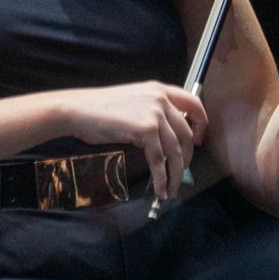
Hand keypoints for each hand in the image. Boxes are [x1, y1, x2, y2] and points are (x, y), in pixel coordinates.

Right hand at [58, 81, 207, 200]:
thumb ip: (150, 110)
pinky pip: (159, 160)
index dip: (201, 123)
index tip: (199, 140)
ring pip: (175, 150)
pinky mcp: (145, 130)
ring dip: (176, 174)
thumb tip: (163, 135)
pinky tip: (160, 189)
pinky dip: (161, 178)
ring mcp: (154, 114)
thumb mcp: (132, 101)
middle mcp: (160, 99)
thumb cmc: (98, 109)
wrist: (77, 110)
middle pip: (186, 133)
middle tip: (181, 172)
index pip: (193, 103)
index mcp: (159, 90)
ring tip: (172, 188)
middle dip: (187, 157)